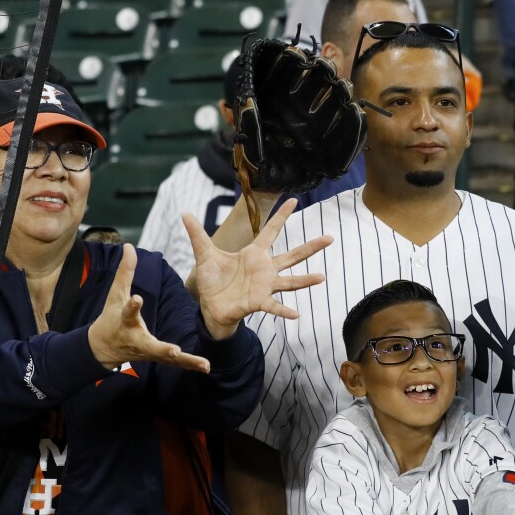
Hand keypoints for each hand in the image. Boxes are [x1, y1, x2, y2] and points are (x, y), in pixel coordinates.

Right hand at [88, 243, 212, 373]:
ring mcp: (148, 353)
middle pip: (151, 346)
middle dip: (163, 349)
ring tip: (204, 365)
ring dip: (186, 362)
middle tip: (175, 352)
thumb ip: (125, 271)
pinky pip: (175, 363)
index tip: (137, 299)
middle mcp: (137, 340)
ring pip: (167, 359)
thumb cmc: (111, 317)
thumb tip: (129, 246)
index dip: (132, 306)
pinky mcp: (157, 359)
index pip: (128, 312)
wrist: (102, 349)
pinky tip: (206, 367)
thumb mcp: (115, 295)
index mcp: (125, 322)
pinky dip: (190, 365)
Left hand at [184, 198, 331, 337]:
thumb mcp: (204, 254)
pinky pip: (274, 306)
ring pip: (289, 281)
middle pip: (292, 255)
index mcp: (253, 254)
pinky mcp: (258, 302)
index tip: (293, 199)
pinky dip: (284, 311)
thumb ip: (197, 234)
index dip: (281, 215)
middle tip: (330, 238)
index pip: (270, 231)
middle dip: (310, 247)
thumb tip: (184, 213)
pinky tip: (296, 314)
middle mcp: (264, 269)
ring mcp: (264, 286)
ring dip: (305, 280)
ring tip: (321, 277)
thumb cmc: (213, 281)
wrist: (211, 307)